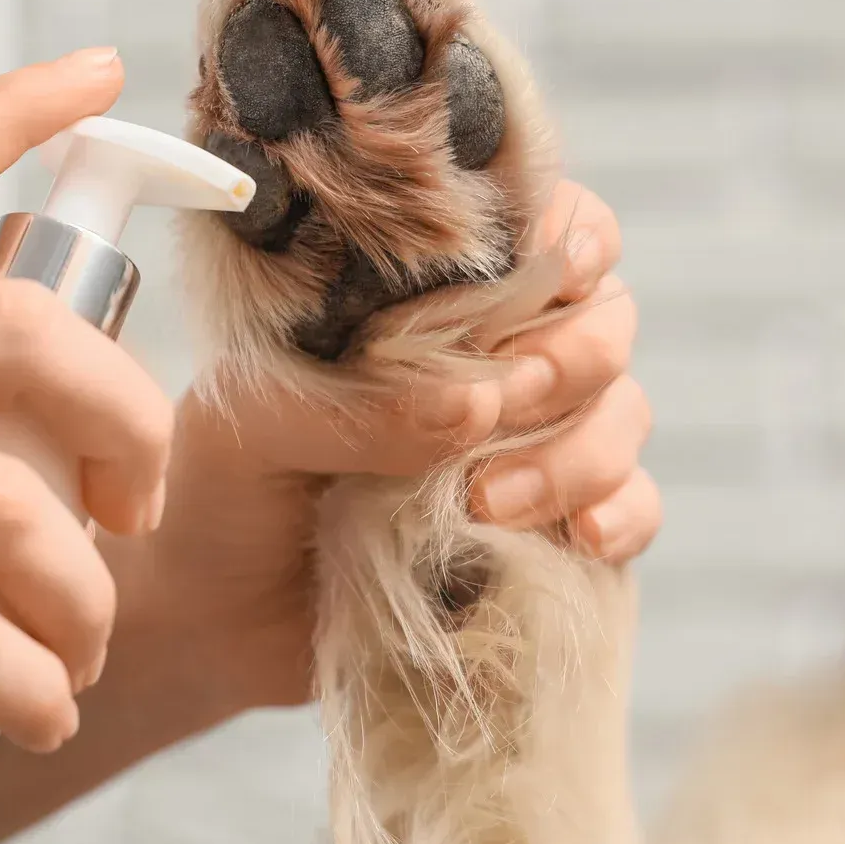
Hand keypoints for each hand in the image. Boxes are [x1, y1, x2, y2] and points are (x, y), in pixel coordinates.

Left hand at [138, 180, 658, 709]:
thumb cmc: (221, 488)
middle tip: (500, 405)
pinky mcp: (543, 531)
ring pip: (623, 414)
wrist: (213, 616)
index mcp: (424, 301)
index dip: (571, 236)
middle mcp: (488, 362)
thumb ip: (355, 406)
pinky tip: (581, 539)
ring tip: (486, 504)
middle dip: (570, 358)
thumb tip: (476, 407)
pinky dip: (621, 518)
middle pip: (603, 321)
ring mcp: (523, 446)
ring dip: (580, 452)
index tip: (556, 271)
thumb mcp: (254, 423)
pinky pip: (631, 509)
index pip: (538, 227)